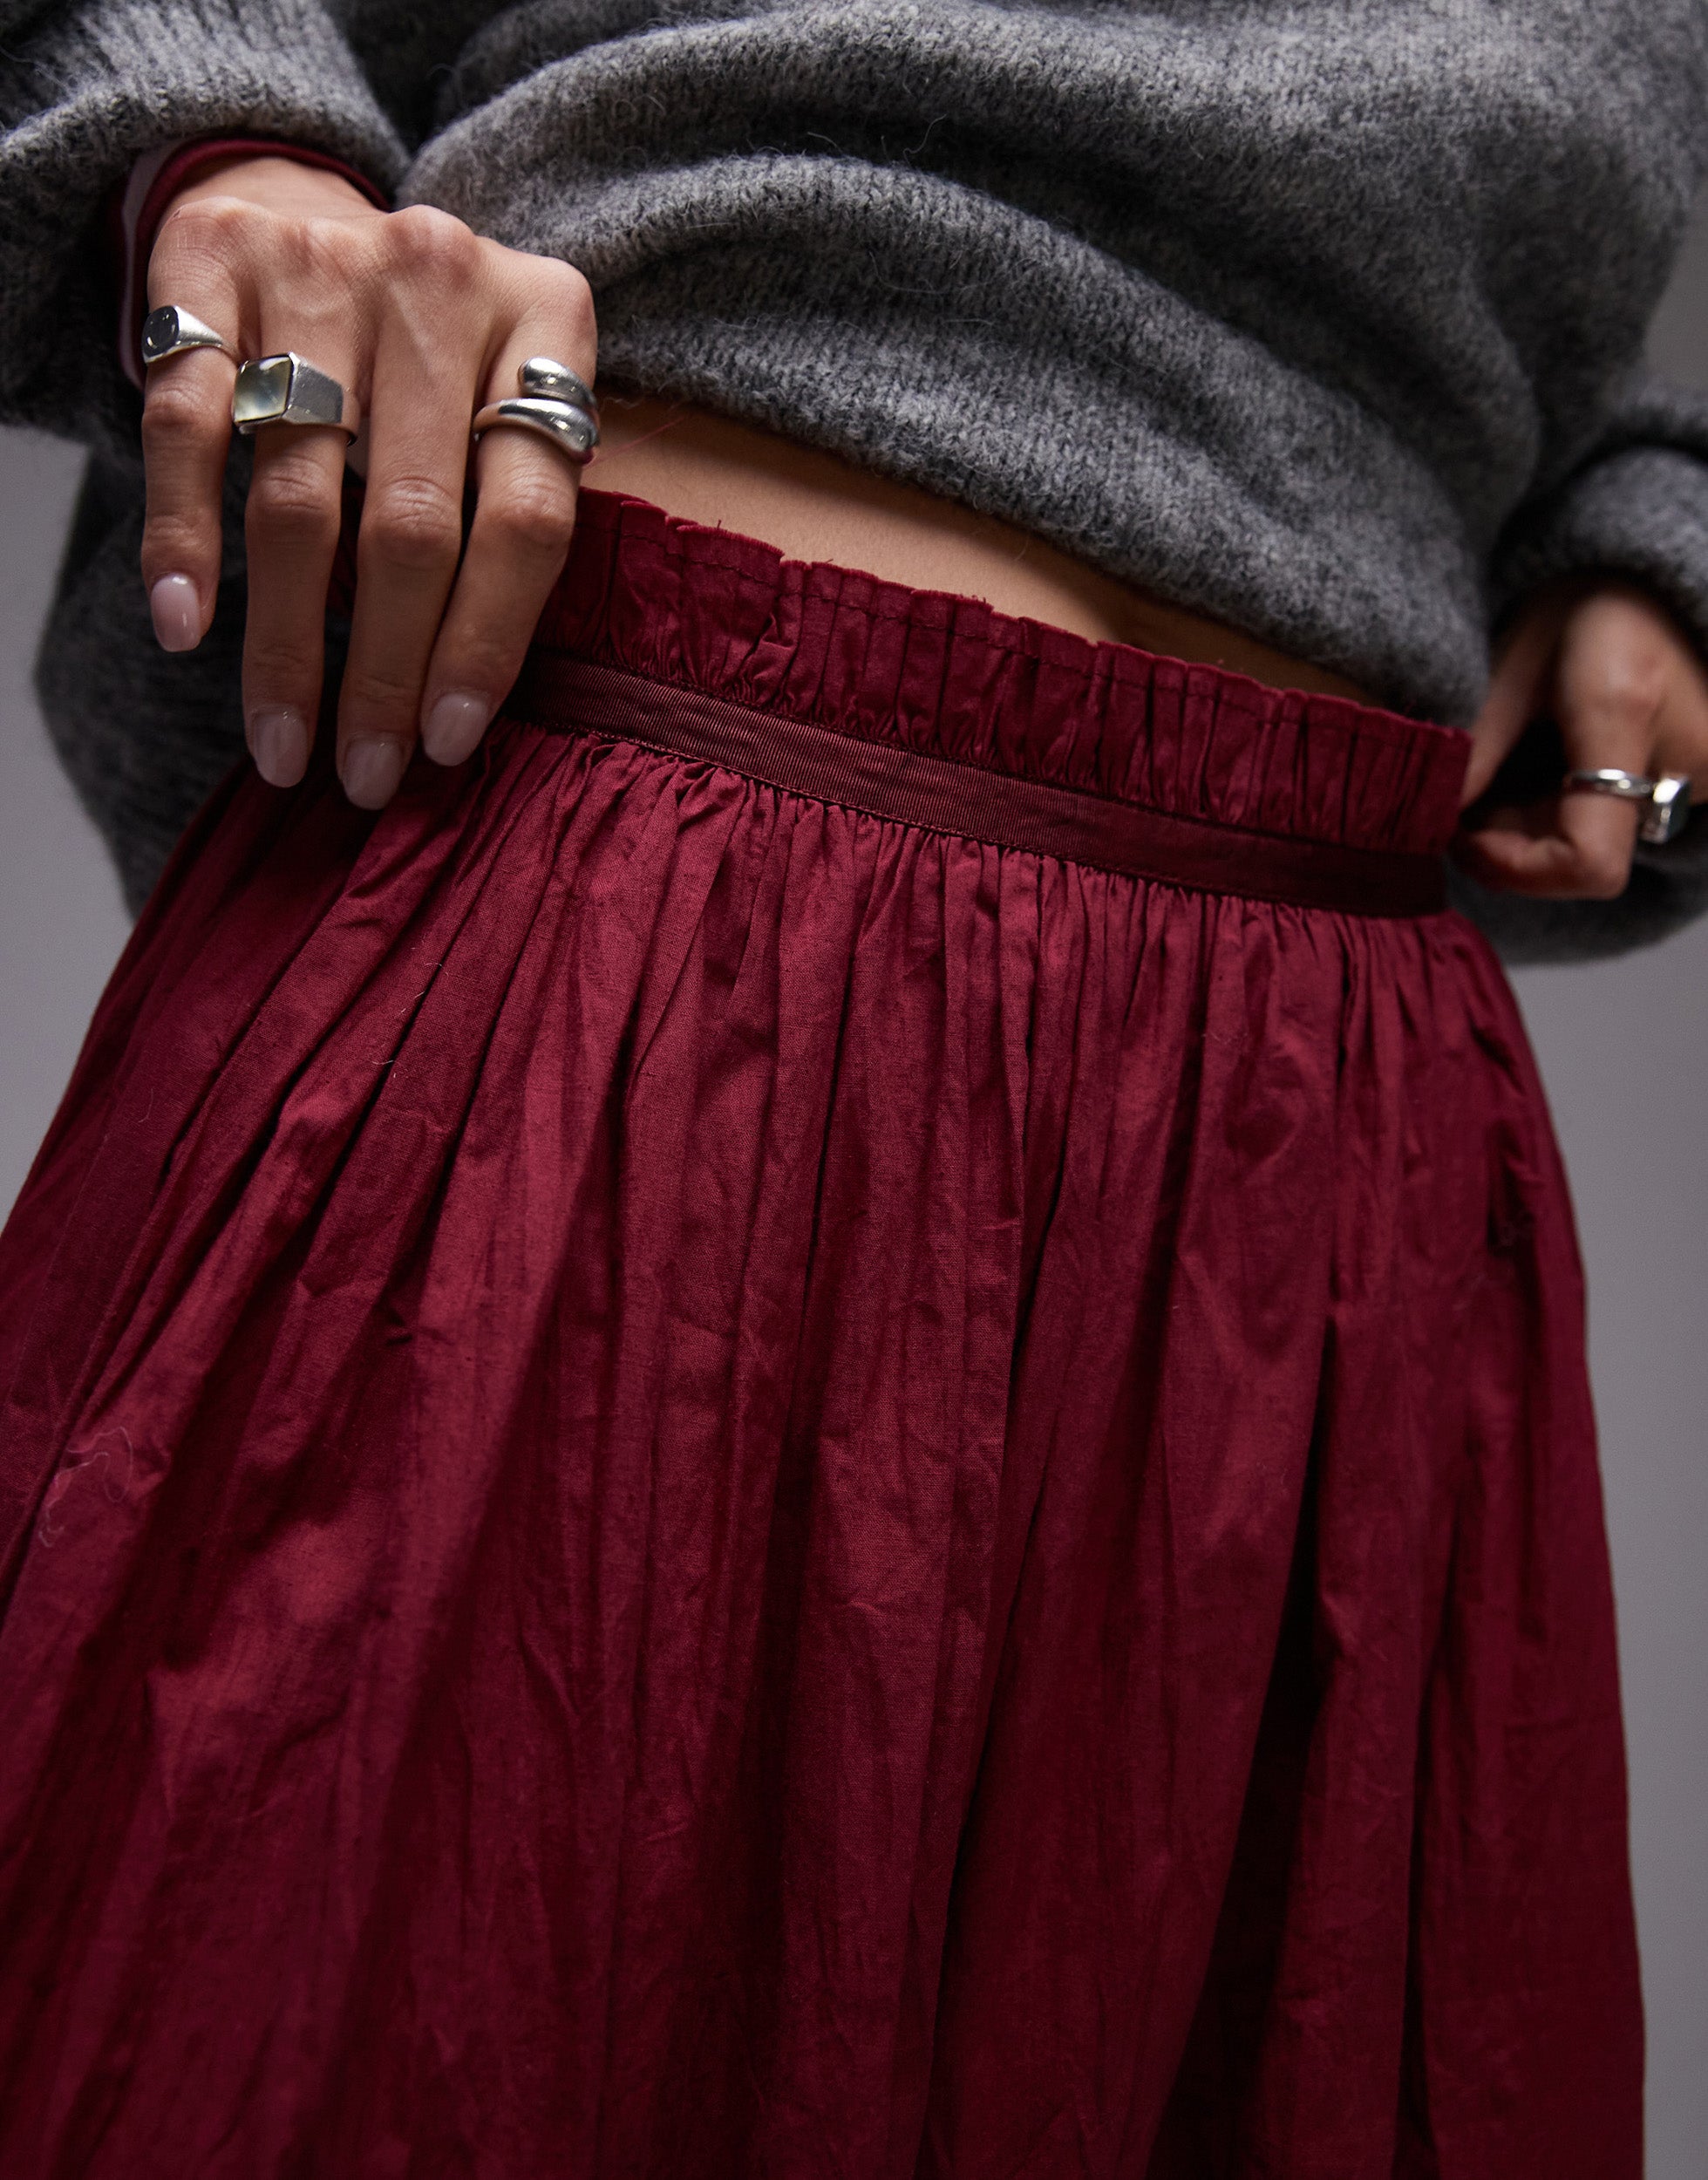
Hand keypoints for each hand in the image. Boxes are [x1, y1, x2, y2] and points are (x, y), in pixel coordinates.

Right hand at [140, 152, 595, 804]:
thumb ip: (511, 510)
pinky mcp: (211, 268)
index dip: (487, 644)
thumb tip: (464, 707)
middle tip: (364, 774)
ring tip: (283, 742)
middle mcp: (440, 280)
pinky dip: (182, 538)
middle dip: (385, 672)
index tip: (446, 744)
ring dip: (287, 642)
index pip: (530, 518)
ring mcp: (323, 266)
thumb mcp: (507, 395)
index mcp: (545, 320)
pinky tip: (186, 626)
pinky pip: (190, 427)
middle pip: (415, 522)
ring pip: (301, 494)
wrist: (302, 199)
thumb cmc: (428, 351)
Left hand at [1456, 580, 1707, 896]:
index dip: (1518, 872)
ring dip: (1537, 826)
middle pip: (1584, 859)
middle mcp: (1681, 753)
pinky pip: (1620, 821)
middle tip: (1472, 796)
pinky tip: (1548, 765)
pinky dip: (1569, 811)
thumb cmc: (1587, 604)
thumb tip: (1430, 817)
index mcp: (1622, 709)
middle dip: (1513, 842)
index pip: (1588, 863)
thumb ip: (1475, 741)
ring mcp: (1701, 771)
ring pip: (1599, 843)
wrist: (1661, 582)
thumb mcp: (1514, 655)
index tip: (1466, 836)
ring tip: (1513, 765)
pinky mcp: (1702, 779)